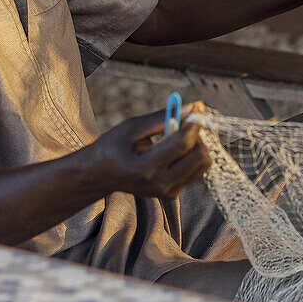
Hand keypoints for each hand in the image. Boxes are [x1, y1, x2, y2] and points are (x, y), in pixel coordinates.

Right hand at [86, 102, 211, 198]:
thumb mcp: (132, 128)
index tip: (196, 108)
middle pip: (199, 157)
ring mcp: (168, 192)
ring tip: (176, 135)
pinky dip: (192, 155)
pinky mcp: (173, 194)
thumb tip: (192, 107)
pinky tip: (175, 148)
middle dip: (197, 134)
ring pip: (202, 164)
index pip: (182, 145)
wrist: (100, 175)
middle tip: (183, 122)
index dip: (193, 124)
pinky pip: (197, 170)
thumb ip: (162, 118)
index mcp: (144, 168)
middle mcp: (159, 184)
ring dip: (196, 144)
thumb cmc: (113, 147)